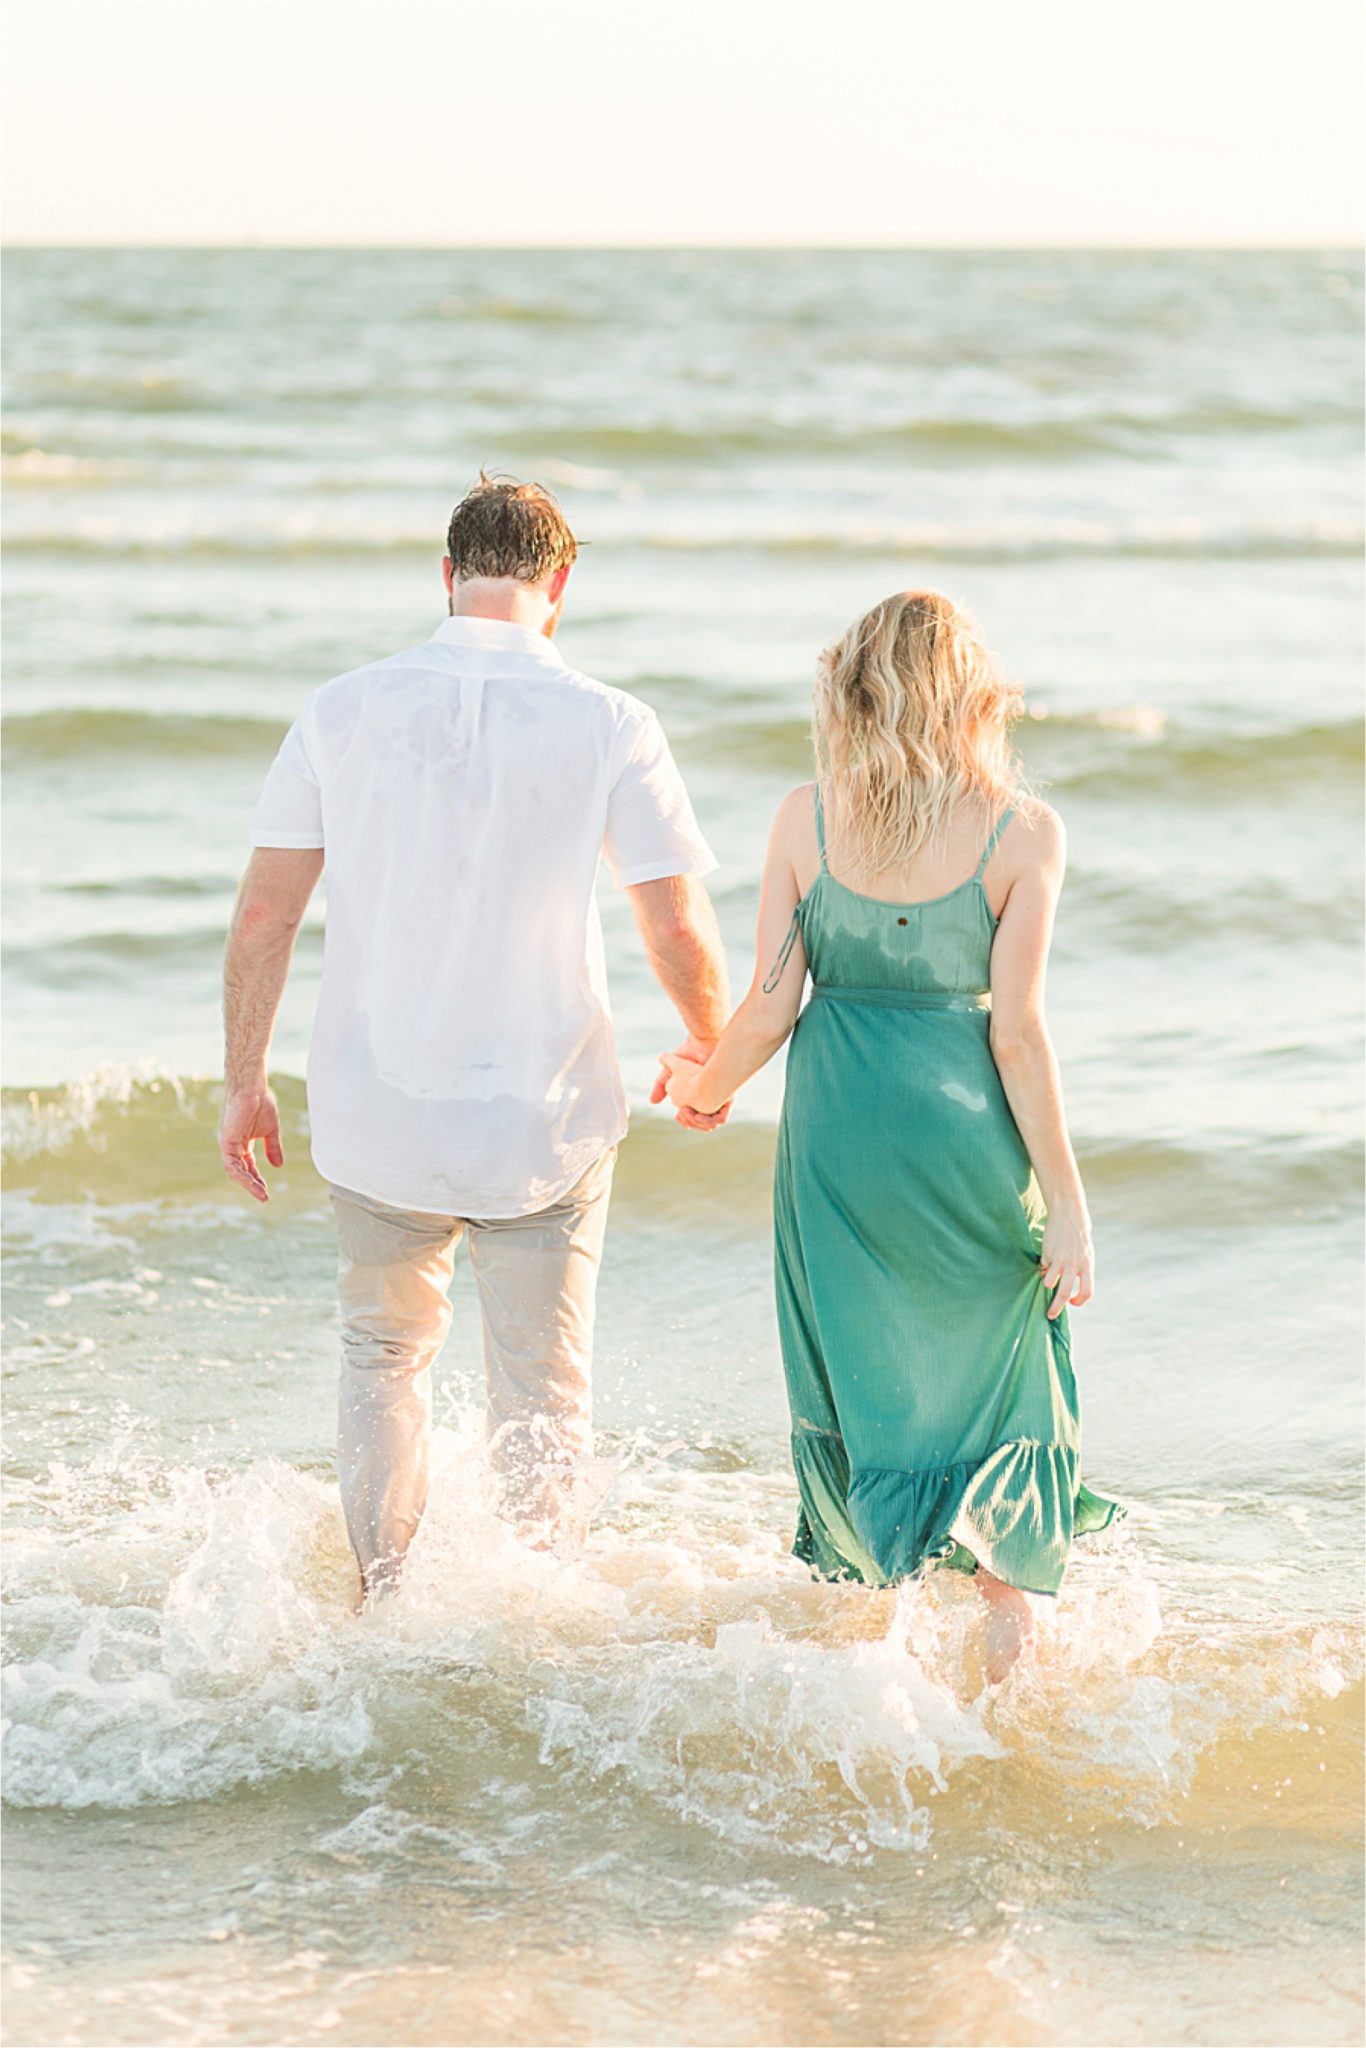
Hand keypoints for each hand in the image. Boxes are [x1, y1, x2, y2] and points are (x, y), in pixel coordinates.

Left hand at [219, 1079, 283, 1201]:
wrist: (253, 1089)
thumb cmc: (261, 1103)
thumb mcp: (271, 1131)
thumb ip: (273, 1148)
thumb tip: (278, 1166)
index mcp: (243, 1142)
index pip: (249, 1166)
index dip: (257, 1178)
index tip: (266, 1190)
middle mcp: (233, 1145)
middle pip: (241, 1171)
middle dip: (253, 1184)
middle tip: (264, 1196)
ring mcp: (228, 1145)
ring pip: (236, 1172)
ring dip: (249, 1184)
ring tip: (262, 1194)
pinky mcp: (226, 1143)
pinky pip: (232, 1165)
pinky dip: (243, 1176)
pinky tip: (254, 1183)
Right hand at [652, 1035, 730, 1131]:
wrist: (706, 1043)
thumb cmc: (690, 1053)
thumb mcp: (670, 1071)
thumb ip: (660, 1085)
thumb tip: (653, 1102)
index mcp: (697, 1094)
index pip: (690, 1117)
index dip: (684, 1120)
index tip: (678, 1117)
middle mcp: (709, 1099)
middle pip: (700, 1123)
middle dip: (690, 1122)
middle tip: (683, 1114)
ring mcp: (719, 1098)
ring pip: (711, 1123)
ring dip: (698, 1123)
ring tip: (690, 1112)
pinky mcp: (728, 1096)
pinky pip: (722, 1118)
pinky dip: (711, 1120)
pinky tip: (699, 1114)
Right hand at [1039, 1205, 1093, 1318]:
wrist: (1069, 1214)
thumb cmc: (1079, 1236)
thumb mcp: (1086, 1254)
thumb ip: (1081, 1270)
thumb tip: (1071, 1289)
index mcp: (1087, 1265)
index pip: (1087, 1291)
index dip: (1080, 1301)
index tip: (1072, 1303)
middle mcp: (1074, 1264)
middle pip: (1064, 1293)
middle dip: (1056, 1307)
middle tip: (1050, 1315)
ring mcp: (1060, 1259)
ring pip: (1050, 1282)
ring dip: (1048, 1282)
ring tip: (1048, 1274)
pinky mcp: (1048, 1253)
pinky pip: (1044, 1268)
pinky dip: (1044, 1267)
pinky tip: (1048, 1256)